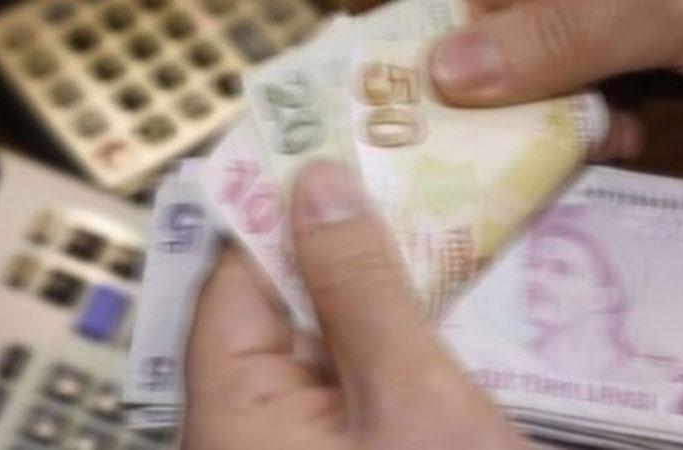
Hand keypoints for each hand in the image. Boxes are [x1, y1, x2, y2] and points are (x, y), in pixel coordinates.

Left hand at [182, 161, 526, 449]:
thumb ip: (360, 289)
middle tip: (400, 175)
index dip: (282, 207)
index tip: (329, 147)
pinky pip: (361, 370)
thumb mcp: (409, 396)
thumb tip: (318, 184)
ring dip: (383, 287)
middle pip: (288, 301)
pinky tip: (446, 295)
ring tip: (437, 223)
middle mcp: (256, 421)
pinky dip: (398, 333)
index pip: (236, 278)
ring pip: (333, 333)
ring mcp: (304, 434)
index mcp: (236, 411)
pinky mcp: (351, 439)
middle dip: (346, 243)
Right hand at [431, 0, 682, 155]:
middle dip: (505, 90)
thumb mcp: (673, 6)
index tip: (427, 96)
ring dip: (554, 119)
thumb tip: (446, 73)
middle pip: (511, 34)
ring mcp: (619, 24)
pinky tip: (624, 140)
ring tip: (588, 140)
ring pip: (548, 74)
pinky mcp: (649, 60)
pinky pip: (593, 97)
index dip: (450, 32)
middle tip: (497, 142)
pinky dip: (599, 127)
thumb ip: (563, 31)